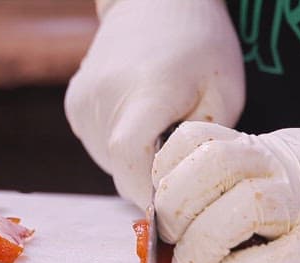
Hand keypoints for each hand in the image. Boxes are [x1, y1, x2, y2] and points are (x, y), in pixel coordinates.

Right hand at [65, 0, 244, 208]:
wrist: (153, 4)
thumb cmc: (199, 45)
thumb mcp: (224, 93)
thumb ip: (201, 145)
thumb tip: (178, 189)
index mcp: (146, 90)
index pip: (130, 158)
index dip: (150, 192)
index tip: (175, 206)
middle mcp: (104, 96)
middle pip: (123, 169)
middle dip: (152, 181)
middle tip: (180, 164)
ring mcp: (83, 101)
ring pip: (110, 162)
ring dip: (137, 163)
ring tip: (160, 131)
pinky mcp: (75, 104)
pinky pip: (99, 146)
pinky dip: (121, 148)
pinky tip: (139, 120)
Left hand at [153, 122, 299, 262]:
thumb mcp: (285, 160)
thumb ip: (240, 173)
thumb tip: (177, 204)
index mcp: (267, 147)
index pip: (201, 135)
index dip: (167, 163)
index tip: (159, 191)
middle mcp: (286, 167)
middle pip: (215, 164)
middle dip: (175, 201)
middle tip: (167, 233)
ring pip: (242, 208)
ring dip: (201, 241)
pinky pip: (272, 261)